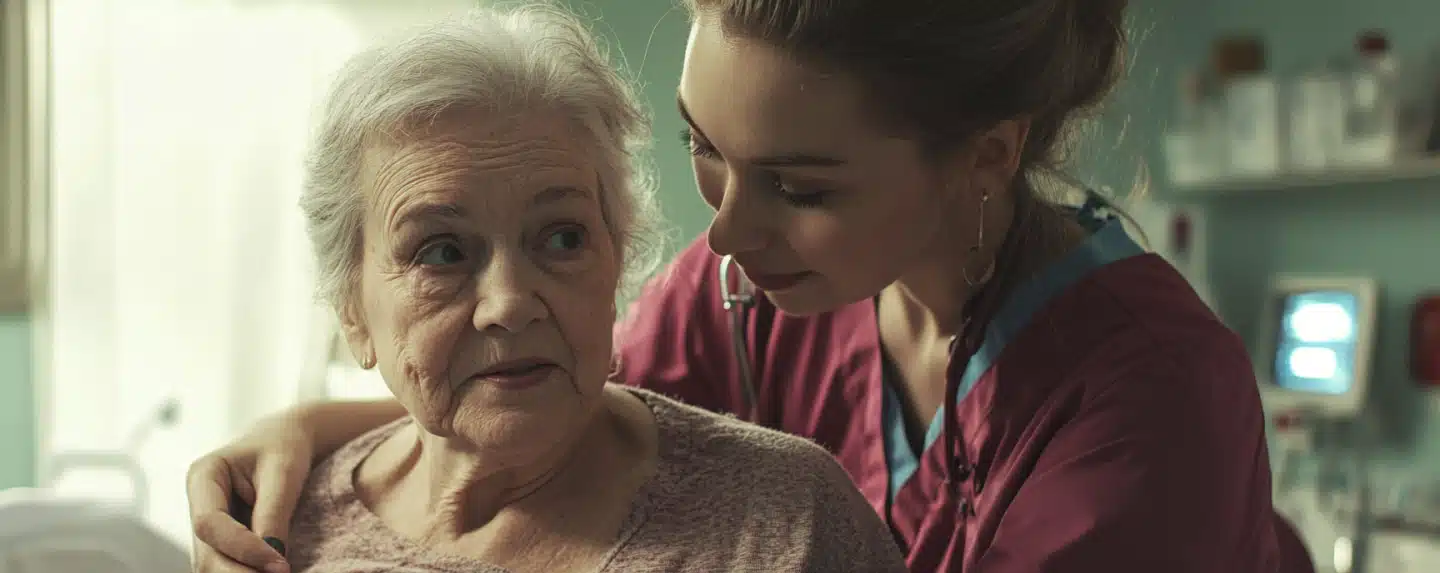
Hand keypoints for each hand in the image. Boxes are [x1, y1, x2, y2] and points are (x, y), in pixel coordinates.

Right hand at [187, 412, 314, 571]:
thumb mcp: (283, 473)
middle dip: (240, 572)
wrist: (284, 442)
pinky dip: (246, 572)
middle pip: (206, 554)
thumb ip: (273, 513)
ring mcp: (206, 527)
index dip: (242, 548)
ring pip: (212, 566)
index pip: (209, 523)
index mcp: (203, 476)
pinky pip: (227, 566)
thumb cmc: (283, 448)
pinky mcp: (221, 541)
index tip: (281, 563)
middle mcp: (197, 505)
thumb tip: (273, 559)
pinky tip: (270, 572)